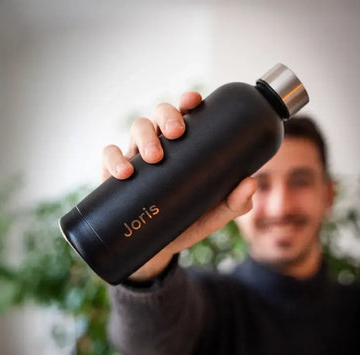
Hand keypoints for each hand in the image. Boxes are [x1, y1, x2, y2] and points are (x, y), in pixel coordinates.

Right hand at [101, 92, 256, 279]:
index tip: (193, 100)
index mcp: (185, 148)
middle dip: (166, 116)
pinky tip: (125, 173)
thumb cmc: (191, 222)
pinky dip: (114, 158)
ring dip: (144, 137)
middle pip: (159, 115)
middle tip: (176, 134)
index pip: (185, 115)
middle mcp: (161, 146)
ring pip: (136, 128)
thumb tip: (251, 183)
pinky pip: (109, 155)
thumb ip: (236, 202)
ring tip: (154, 157)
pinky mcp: (115, 174)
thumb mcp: (216, 214)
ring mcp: (138, 158)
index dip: (187, 102)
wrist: (163, 248)